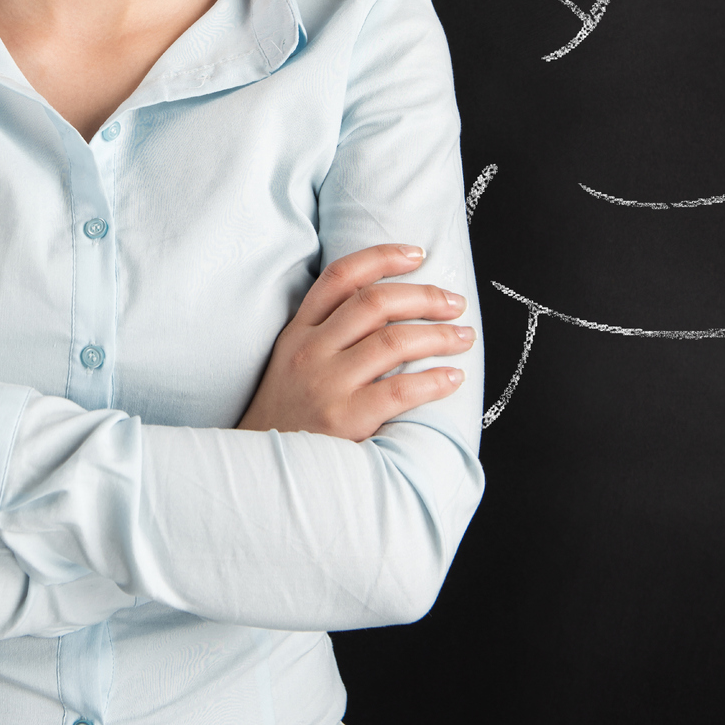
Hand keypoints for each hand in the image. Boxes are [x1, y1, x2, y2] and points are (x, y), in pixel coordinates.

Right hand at [237, 244, 472, 441]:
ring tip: (463, 338)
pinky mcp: (344, 418)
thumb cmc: (288, 415)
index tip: (418, 254)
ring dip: (438, 335)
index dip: (382, 257)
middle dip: (424, 296)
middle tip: (455, 303)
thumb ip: (327, 334)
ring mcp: (326, 384)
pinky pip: (400, 390)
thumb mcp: (291, 362)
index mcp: (298, 331)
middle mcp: (310, 350)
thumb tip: (390, 309)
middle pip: (374, 302)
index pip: (340, 276)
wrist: (261, 470)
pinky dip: (434, 380)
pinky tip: (451, 378)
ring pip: (393, 341)